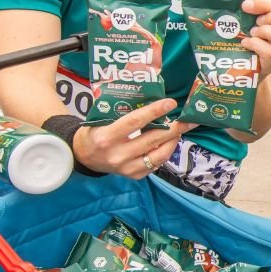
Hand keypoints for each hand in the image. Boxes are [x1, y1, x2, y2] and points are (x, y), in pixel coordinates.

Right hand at [71, 98, 194, 179]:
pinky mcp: (134, 175)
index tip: (170, 103)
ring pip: (159, 155)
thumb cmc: (94, 132)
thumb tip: (151, 96)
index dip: (154, 111)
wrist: (83, 156)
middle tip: (187, 119)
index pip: (135, 121)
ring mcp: (126, 168)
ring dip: (173, 141)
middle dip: (174, 128)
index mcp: (107, 137)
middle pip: (152, 139)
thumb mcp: (101, 118)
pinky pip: (156, 164)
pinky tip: (168, 142)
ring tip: (179, 130)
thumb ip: (122, 110)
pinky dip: (165, 152)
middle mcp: (117, 155)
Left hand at [240, 0, 270, 75]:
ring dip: (267, 32)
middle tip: (255, 22)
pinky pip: (270, 53)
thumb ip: (256, 6)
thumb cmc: (247, 40)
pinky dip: (256, 44)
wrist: (238, 66)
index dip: (265, 3)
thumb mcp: (249, 20)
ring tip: (252, 33)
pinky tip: (246, 42)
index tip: (245, 5)